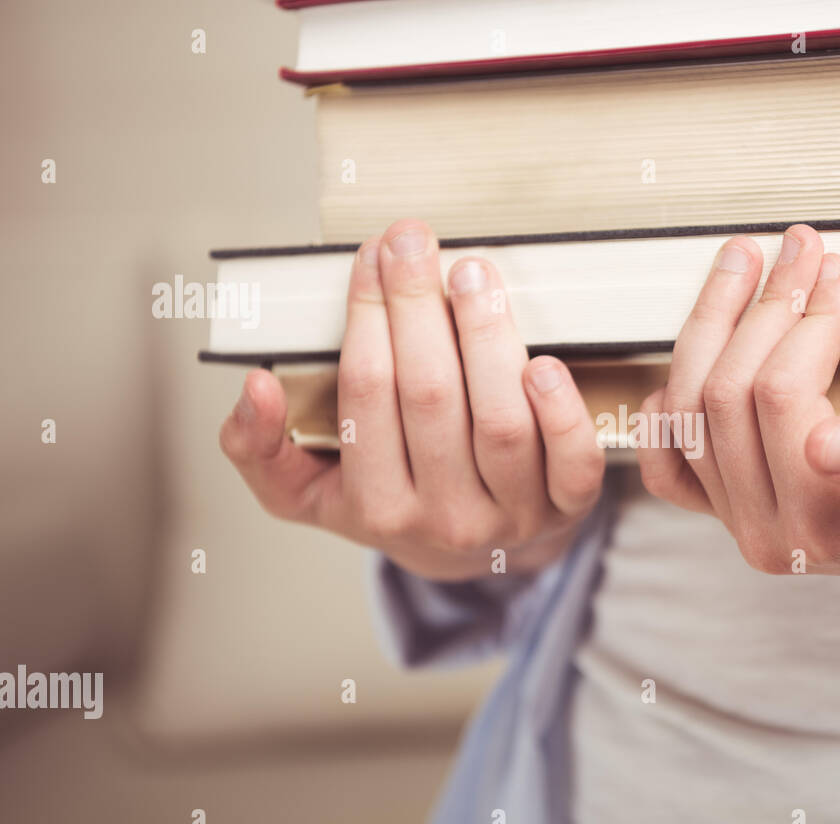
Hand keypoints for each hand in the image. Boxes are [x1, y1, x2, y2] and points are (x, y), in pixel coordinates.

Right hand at [220, 219, 604, 581]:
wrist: (472, 556)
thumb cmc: (392, 501)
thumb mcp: (308, 491)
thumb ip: (259, 449)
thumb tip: (256, 387)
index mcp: (376, 511)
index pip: (366, 396)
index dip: (367, 318)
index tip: (370, 255)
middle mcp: (445, 519)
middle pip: (430, 398)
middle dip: (417, 307)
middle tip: (413, 241)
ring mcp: (513, 516)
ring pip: (500, 423)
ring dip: (486, 338)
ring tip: (472, 272)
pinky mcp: (570, 507)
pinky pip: (573, 463)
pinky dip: (561, 411)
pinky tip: (543, 361)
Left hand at [638, 225, 839, 577]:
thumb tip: (829, 445)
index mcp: (822, 527)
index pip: (782, 398)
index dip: (805, 320)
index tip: (837, 268)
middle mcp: (767, 532)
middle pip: (726, 397)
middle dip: (763, 307)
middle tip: (802, 245)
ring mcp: (740, 521)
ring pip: (688, 411)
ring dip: (711, 326)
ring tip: (745, 262)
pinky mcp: (729, 510)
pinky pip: (669, 466)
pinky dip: (666, 413)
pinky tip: (685, 362)